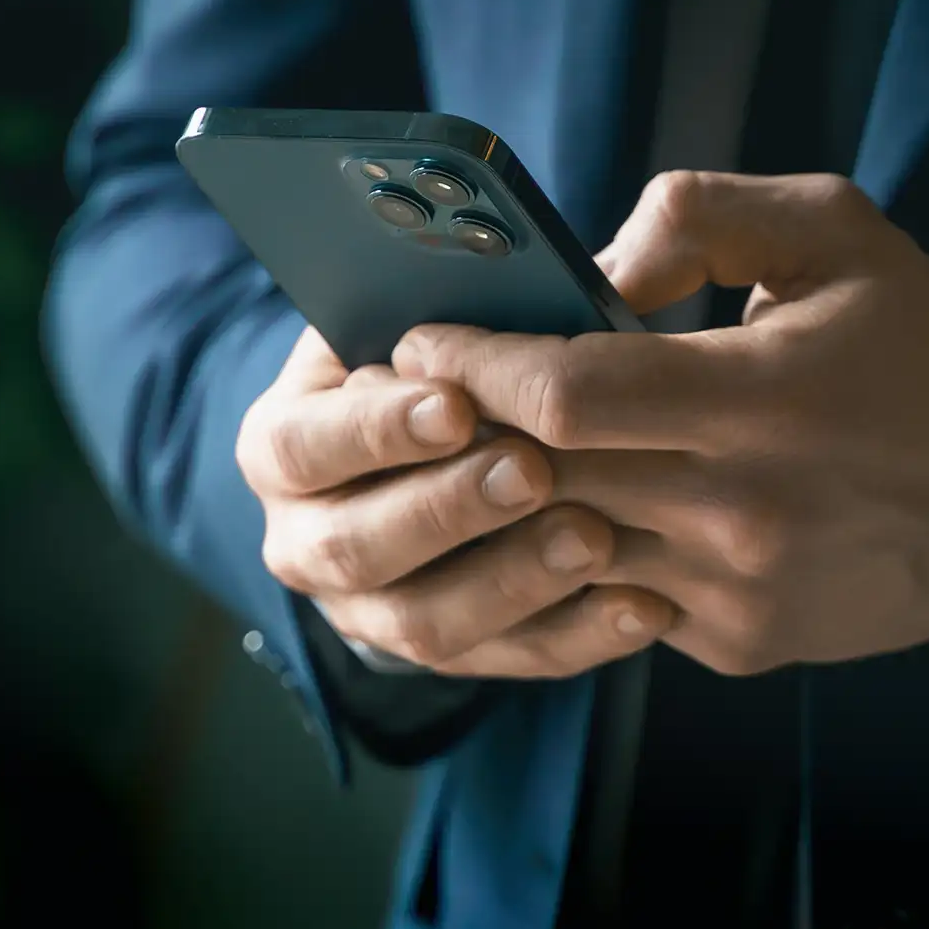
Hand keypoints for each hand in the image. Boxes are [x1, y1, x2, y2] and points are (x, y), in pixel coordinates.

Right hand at [236, 328, 679, 677]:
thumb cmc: (439, 361)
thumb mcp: (430, 321)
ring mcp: (372, 611)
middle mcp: (307, 540)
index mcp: (285, 445)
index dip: (373, 430)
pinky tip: (644, 602)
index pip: (302, 445)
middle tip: (535, 470)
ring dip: (515, 580)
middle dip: (449, 509)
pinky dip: (581, 635)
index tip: (453, 403)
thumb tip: (563, 270)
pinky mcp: (454, 652)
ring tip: (595, 536)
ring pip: (429, 623)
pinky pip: (512, 659)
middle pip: (356, 547)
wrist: (439, 448)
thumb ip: (477, 302)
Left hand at [392, 171, 928, 675]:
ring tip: (479, 447)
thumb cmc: (923, 348)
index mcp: (762, 397)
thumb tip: (591, 269)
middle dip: (466, 433)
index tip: (422, 340)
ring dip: (510, 501)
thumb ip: (702, 214)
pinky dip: (582, 552)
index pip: (566, 395)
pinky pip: (615, 597)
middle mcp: (742, 510)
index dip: (476, 366)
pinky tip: (574, 506)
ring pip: (564, 549)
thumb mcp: (836, 231)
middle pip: (544, 477)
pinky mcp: (736, 645)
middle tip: (422, 392)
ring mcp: (735, 592)